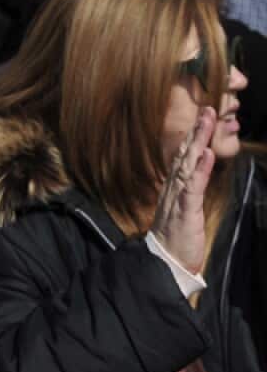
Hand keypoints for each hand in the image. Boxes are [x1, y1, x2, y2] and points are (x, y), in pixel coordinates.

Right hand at [152, 106, 217, 274]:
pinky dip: (201, 169)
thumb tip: (191, 180)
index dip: (192, 137)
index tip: (201, 117)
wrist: (164, 263)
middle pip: (185, 154)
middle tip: (207, 108)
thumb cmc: (175, 240)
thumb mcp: (181, 212)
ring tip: (207, 121)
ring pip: (188, 164)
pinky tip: (206, 154)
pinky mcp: (184, 210)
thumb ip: (185, 194)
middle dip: (196, 131)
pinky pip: (193, 186)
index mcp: (173, 189)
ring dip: (198, 141)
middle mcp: (173, 188)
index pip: (183, 158)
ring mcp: (177, 197)